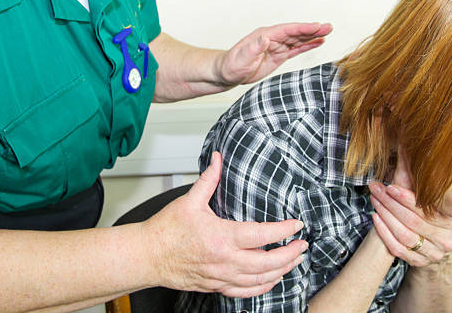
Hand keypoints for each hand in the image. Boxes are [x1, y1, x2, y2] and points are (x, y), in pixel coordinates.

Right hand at [142, 152, 307, 296]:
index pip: (262, 235)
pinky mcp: (216, 286)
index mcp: (222, 237)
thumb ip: (209, 179)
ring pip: (259, 280)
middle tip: (303, 245)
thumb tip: (217, 158)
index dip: (284, 230)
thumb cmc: (167, 230)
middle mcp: (225, 260)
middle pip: (267, 262)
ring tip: (294, 261)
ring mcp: (221, 276)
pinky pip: (245, 292)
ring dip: (281, 271)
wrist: (148, 256)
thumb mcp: (190, 200)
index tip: (297, 225)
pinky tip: (272, 279)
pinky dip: (263, 287)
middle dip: (290, 254)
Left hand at [217, 22, 332, 84]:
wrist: (226, 73)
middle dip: (312, 30)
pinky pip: (295, 49)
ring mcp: (276, 46)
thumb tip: (265, 38)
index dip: (302, 28)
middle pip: (295, 32)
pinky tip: (318, 42)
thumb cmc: (231, 66)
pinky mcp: (278, 56)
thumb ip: (253, 48)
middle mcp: (272, 38)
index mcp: (264, 36)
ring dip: (312, 36)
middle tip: (329, 27)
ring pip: (298, 40)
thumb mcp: (240, 58)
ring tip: (328, 32)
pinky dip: (307, 46)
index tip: (316, 27)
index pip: (287, 30)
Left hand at [367, 149, 451, 266]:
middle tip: (375, 189)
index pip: (427, 209)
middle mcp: (448, 241)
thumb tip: (404, 140)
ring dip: (385, 216)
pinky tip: (375, 218)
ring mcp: (434, 254)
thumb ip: (419, 174)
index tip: (389, 186)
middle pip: (413, 221)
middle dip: (390, 203)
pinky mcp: (419, 263)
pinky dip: (384, 233)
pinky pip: (398, 249)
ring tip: (373, 200)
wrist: (434, 242)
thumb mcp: (431, 195)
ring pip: (404, 235)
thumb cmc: (430, 212)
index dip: (405, 197)